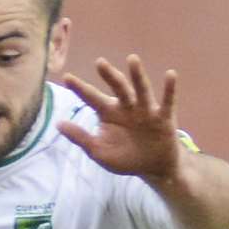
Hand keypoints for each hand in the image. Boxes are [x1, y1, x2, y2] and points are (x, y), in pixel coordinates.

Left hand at [57, 55, 181, 182]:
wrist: (153, 169)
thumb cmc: (125, 158)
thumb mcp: (99, 152)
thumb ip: (81, 138)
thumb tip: (57, 124)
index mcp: (109, 113)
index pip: (92, 98)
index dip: (80, 89)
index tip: (67, 77)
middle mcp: (127, 107)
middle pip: (117, 87)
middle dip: (109, 75)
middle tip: (100, 63)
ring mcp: (146, 110)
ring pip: (141, 89)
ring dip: (137, 75)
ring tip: (132, 59)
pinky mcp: (163, 117)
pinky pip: (167, 101)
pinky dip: (169, 89)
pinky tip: (171, 75)